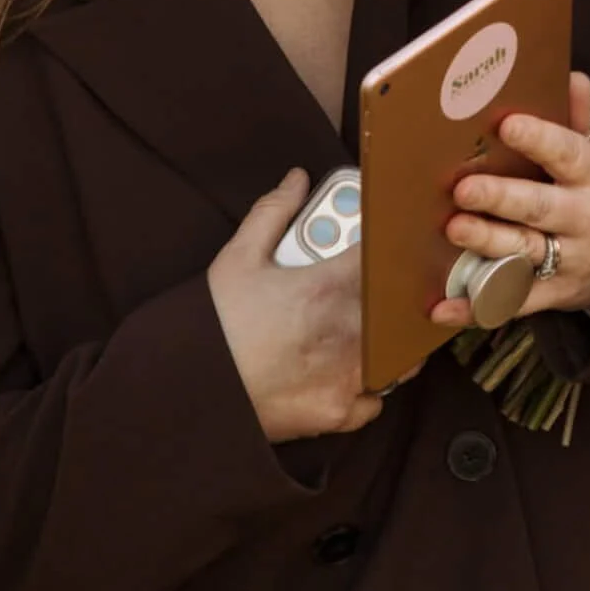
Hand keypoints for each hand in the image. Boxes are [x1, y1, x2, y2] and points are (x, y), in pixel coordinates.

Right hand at [207, 169, 416, 443]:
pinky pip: (375, 399)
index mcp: (330, 286)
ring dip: (391, 340)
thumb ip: (273, 212)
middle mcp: (351, 331)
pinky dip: (370, 386)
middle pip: (401, 308)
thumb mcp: (237, 257)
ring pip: (398, 354)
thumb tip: (298, 178)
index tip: (390, 246)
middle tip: (378, 289)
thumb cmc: (214, 322)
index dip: (392, 249)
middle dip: (395, 296)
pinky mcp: (338, 412)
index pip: (387, 258)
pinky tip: (352, 371)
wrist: (187, 388)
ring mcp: (349, 375)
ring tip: (368, 330)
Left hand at [433, 72, 589, 324]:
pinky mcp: (549, 295)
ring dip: (486, 243)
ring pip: (522, 253)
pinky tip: (440, 306)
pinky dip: (474, 306)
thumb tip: (572, 77)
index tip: (506, 125)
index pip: (567, 154)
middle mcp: (582, 219)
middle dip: (501, 198)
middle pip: (539, 209)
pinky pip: (509, 302)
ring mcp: (566, 261)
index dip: (539, 140)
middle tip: (464, 188)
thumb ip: (578, 118)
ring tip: (453, 228)